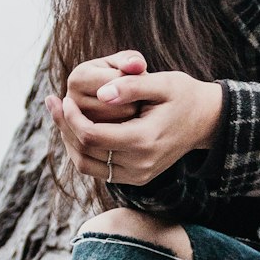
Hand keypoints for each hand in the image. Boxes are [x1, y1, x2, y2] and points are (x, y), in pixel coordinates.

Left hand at [46, 54, 222, 185]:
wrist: (206, 120)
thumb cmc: (183, 95)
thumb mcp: (162, 82)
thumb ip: (132, 85)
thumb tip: (101, 93)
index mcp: (145, 140)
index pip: (92, 135)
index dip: (71, 117)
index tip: (64, 96)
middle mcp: (140, 164)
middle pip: (84, 152)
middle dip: (64, 126)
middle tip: (54, 102)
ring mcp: (138, 175)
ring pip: (85, 164)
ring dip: (69, 140)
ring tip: (61, 114)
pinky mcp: (136, 178)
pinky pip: (97, 169)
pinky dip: (82, 150)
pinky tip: (77, 127)